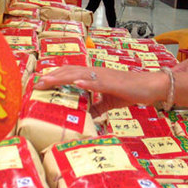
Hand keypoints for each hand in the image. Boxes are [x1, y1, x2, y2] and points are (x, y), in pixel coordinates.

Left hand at [34, 66, 166, 108]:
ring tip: (49, 80)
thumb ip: (98, 107)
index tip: (41, 82)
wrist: (150, 86)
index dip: (56, 76)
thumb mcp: (110, 101)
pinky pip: (98, 82)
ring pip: (80, 74)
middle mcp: (96, 73)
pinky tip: (77, 82)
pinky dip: (87, 82)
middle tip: (37, 83)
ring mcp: (104, 76)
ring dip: (63, 76)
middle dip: (53, 76)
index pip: (71, 73)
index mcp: (94, 76)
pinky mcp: (113, 83)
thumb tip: (87, 116)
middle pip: (70, 71)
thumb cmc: (131, 91)